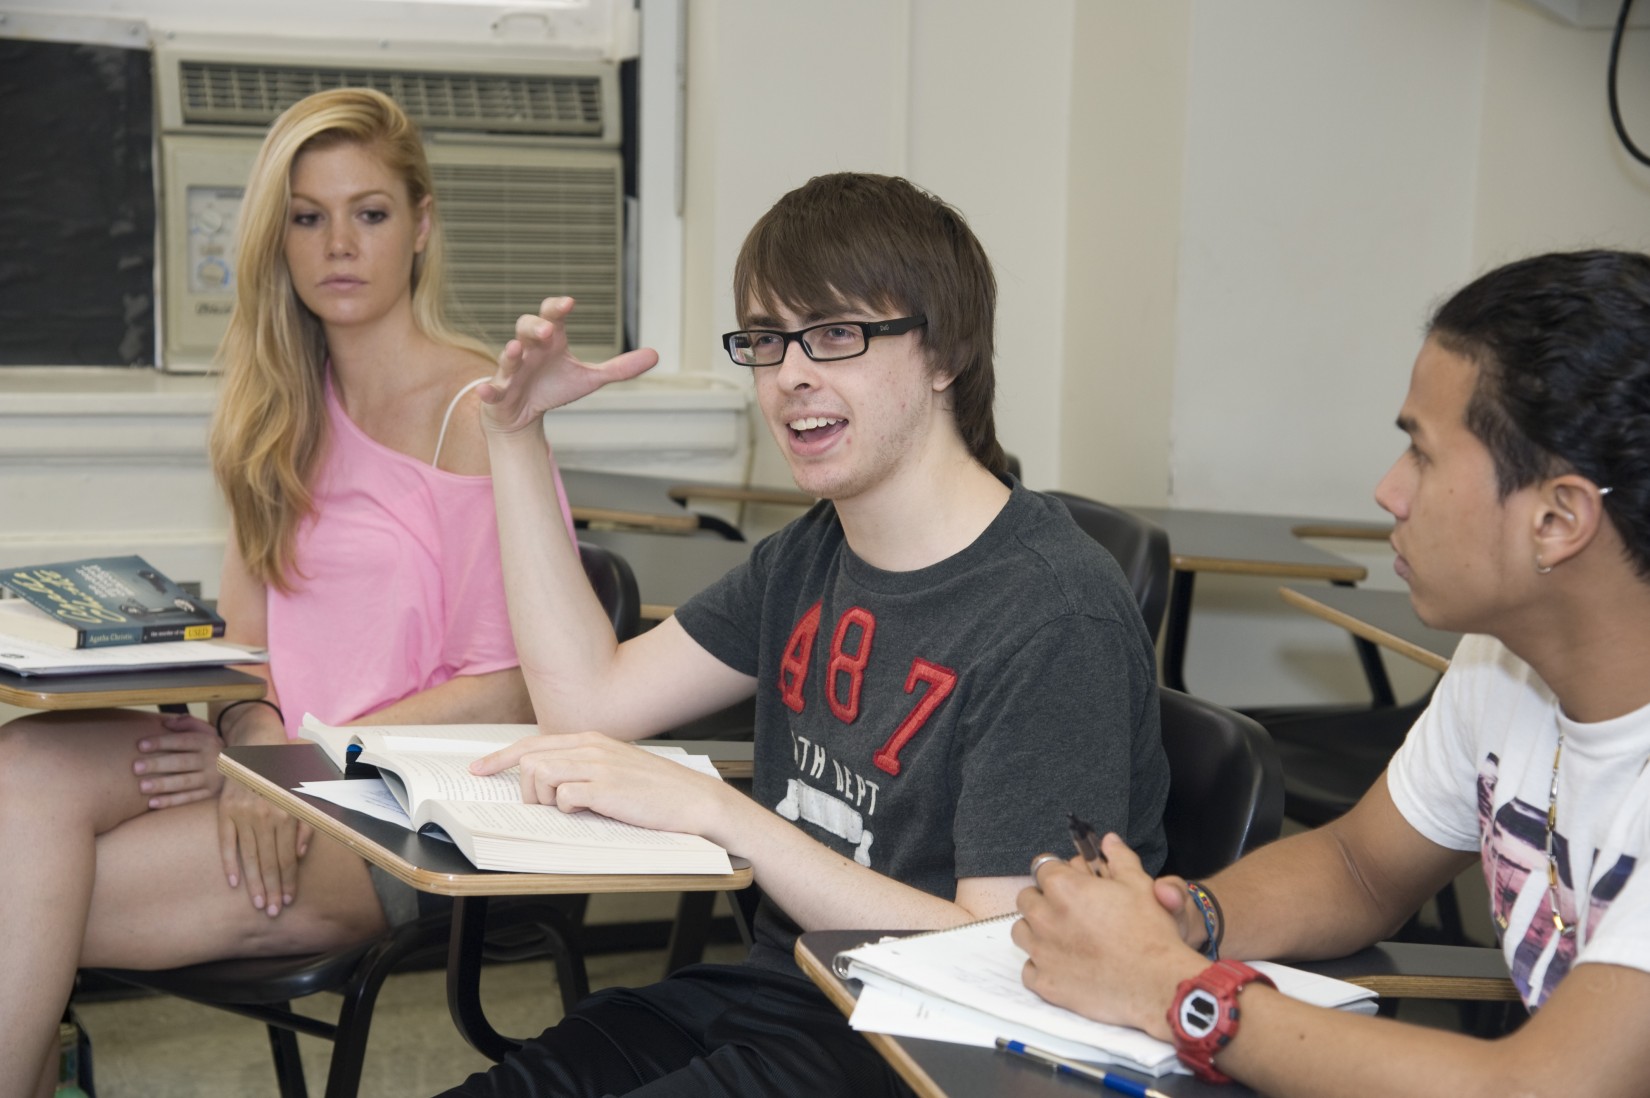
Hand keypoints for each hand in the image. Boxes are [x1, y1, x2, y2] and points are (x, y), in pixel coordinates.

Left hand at [133, 713, 224, 808]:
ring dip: (163, 785)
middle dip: (158, 764)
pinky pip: (188, 798)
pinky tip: (153, 803)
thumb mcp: (206, 730)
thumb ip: (187, 723)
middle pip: (182, 762)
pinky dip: (171, 801)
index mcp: (208, 742)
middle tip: (136, 767)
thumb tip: (165, 724)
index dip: (162, 742)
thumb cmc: (212, 746)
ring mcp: (211, 778)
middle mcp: (211, 760)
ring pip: (185, 782)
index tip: (141, 745)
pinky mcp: (209, 793)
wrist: (240, 764)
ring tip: (142, 786)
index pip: (183, 741)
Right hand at [217, 773, 312, 916]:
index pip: (288, 857)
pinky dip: (229, 863)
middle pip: (270, 861)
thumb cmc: (287, 774)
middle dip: (272, 889)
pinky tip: (233, 883)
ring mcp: (243, 814)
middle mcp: (266, 815)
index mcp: (288, 813)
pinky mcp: (225, 811)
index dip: (289, 880)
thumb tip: (299, 855)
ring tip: (257, 904)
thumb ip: (306, 824)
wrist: (258, 746)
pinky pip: (227, 842)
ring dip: (254, 883)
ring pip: (250, 856)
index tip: (288, 900)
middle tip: (272, 913)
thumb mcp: (305, 795)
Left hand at [472, 730, 729, 836]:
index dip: (500, 758)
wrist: (694, 800)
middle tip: (542, 807)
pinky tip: (590, 811)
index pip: (533, 743)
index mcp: (592, 740)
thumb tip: (549, 781)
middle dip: (525, 788)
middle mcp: (592, 747)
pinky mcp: (606, 788)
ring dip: (544, 800)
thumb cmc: (658, 791)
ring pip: (540, 775)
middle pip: (530, 758)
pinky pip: (564, 797)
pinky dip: (568, 810)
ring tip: (569, 810)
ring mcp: (598, 766)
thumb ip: (585, 768)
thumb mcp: (617, 768)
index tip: (479, 770)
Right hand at [479, 297, 658, 434]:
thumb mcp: (589, 379)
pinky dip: (489, 388)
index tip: (569, 302)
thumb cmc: (553, 387)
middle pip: (526, 328)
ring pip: (507, 355)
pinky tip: (489, 390)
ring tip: (517, 348)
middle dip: (536, 326)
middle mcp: (529, 350)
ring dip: (511, 351)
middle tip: (549, 329)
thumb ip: (620, 368)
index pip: (552, 316)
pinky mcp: (498, 393)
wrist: (522, 414)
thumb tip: (656, 355)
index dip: (557, 308)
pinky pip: (491, 388)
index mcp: (550, 342)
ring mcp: (511, 371)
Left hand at [1012, 834, 1205, 1040]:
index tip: (1070, 882)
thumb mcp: (1139, 885)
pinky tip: (1064, 965)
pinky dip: (1042, 966)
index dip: (1058, 873)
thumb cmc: (1150, 933)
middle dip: (1044, 900)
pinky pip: (1029, 970)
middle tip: (1069, 910)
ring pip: (1022, 932)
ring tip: (1064, 936)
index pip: (1042, 868)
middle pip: (1027, 899)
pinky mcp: (1045, 983)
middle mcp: (1045, 917)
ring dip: (1037, 930)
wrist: (1158, 984)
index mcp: (1064, 888)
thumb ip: (1119, 858)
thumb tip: (1109, 840)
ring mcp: (1042, 952)